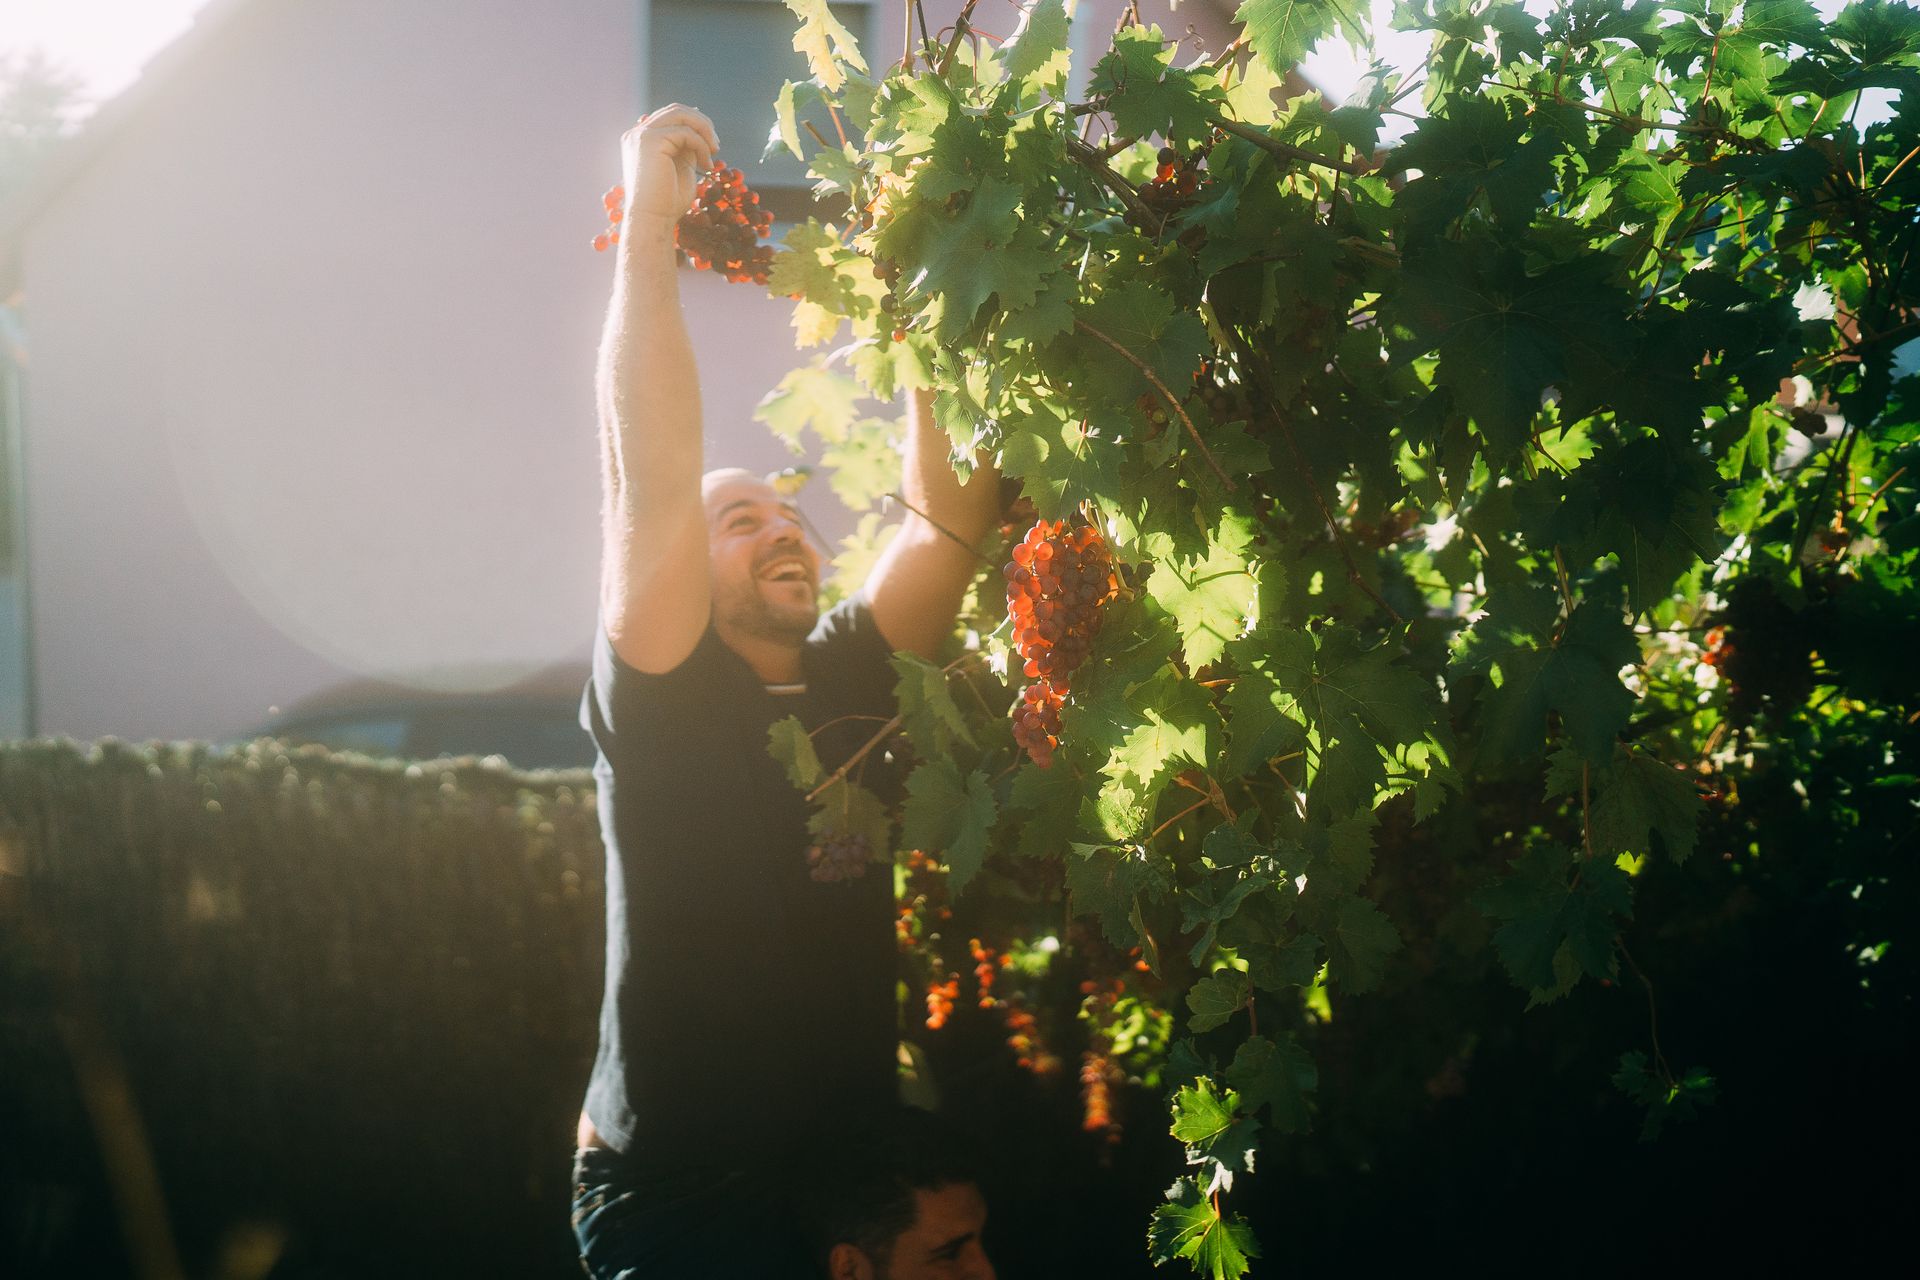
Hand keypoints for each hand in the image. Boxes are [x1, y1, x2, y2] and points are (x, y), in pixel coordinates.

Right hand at [619, 104, 717, 239]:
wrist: (653, 220)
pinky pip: (685, 133)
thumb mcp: (681, 166)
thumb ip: (687, 146)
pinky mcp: (651, 141)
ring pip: (681, 115)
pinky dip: (701, 146)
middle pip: (675, 110)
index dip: (694, 122)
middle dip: (702, 123)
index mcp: (641, 140)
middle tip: (716, 146)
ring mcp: (641, 135)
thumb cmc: (667, 202)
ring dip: (704, 130)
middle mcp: (637, 133)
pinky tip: (706, 165)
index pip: (669, 116)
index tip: (711, 141)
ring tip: (714, 151)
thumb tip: (702, 130)